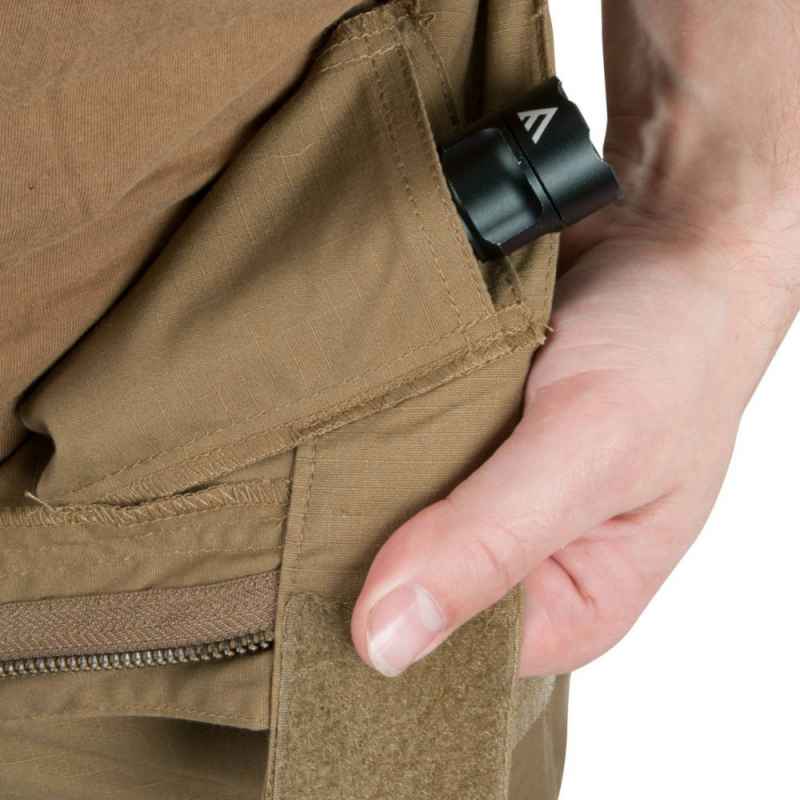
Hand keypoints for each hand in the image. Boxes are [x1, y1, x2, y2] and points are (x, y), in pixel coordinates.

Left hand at [350, 0, 799, 677]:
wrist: (667, 228)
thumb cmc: (670, 343)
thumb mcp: (592, 446)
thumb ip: (494, 539)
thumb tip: (386, 642)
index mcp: (572, 599)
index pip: (453, 651)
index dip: (388, 617)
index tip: (324, 574)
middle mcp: (522, 557)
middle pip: (412, 585)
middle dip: (360, 548)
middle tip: (312, 495)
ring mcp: (485, 492)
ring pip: (390, 517)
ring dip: (354, 482)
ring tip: (319, 444)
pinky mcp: (460, 435)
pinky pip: (391, 451)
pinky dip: (365, 429)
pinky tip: (338, 409)